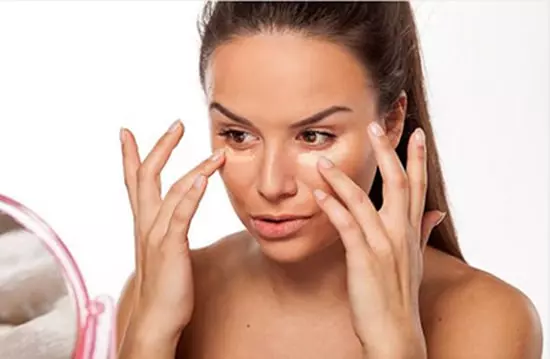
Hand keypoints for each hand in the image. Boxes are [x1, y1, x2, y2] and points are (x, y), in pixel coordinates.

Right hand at [118, 120, 224, 353]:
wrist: (156, 318)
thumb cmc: (165, 286)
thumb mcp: (164, 251)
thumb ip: (168, 230)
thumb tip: (175, 219)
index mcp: (144, 223)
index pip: (134, 182)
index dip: (129, 156)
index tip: (126, 132)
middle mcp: (146, 224)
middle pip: (147, 175)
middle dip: (161, 147)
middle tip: (177, 124)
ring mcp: (157, 235)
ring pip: (173, 191)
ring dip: (196, 168)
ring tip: (218, 154)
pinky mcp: (170, 248)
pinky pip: (180, 215)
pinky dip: (191, 195)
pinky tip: (203, 178)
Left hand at [313, 122, 445, 357]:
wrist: (395, 332)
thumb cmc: (401, 294)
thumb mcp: (417, 260)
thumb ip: (423, 232)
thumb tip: (438, 213)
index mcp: (411, 231)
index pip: (418, 186)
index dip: (418, 158)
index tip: (417, 133)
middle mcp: (401, 233)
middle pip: (397, 183)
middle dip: (386, 152)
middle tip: (375, 125)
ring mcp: (384, 245)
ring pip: (364, 201)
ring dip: (342, 178)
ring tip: (323, 161)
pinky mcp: (364, 259)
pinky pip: (347, 226)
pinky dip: (332, 207)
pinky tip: (319, 194)